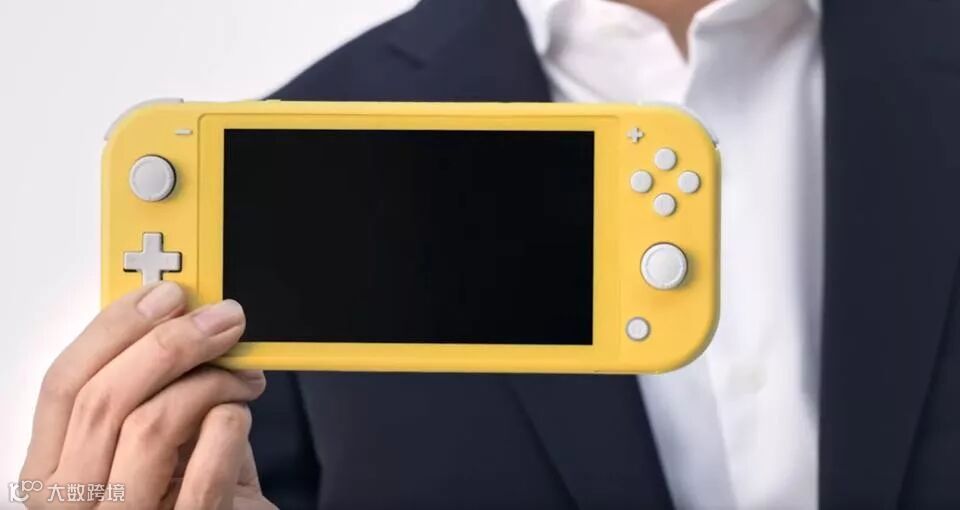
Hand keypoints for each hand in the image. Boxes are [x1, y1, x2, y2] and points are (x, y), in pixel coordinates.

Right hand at [19, 282, 276, 508]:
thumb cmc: (192, 488)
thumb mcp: (158, 434)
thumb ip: (151, 385)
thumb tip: (178, 313)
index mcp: (54, 471)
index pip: (63, 385)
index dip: (114, 329)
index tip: (165, 296)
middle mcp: (75, 504)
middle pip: (104, 400)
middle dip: (170, 344)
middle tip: (222, 320)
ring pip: (149, 427)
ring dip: (208, 383)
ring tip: (242, 377)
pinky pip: (206, 469)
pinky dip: (231, 426)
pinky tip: (241, 415)